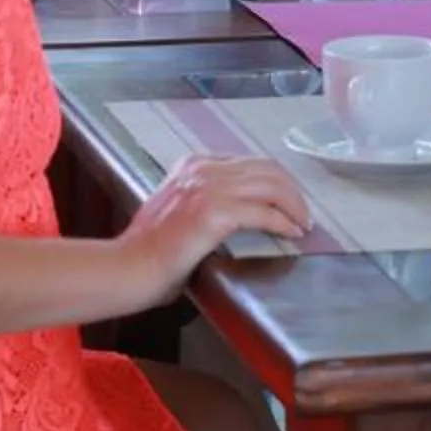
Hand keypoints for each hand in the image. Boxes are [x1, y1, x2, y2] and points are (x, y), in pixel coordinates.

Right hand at [127, 154, 311, 278]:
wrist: (128, 268)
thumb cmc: (148, 251)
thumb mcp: (177, 209)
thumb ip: (204, 200)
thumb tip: (237, 211)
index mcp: (194, 165)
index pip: (249, 162)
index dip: (276, 180)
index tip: (288, 200)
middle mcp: (203, 169)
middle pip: (267, 169)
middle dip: (291, 191)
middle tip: (303, 213)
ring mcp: (209, 188)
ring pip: (271, 186)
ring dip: (294, 205)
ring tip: (303, 224)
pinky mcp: (215, 213)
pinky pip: (264, 212)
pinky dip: (283, 222)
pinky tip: (291, 233)